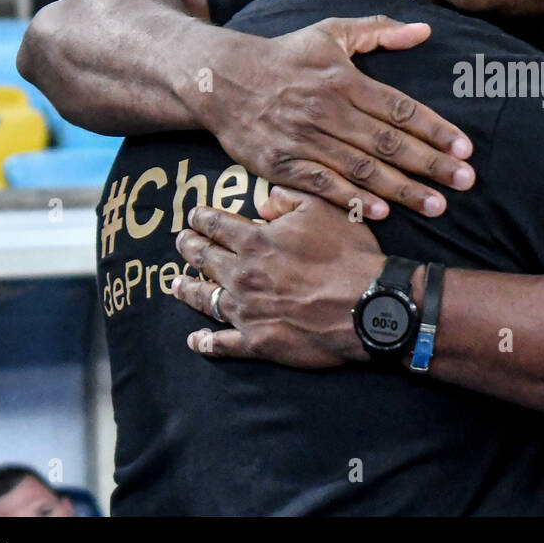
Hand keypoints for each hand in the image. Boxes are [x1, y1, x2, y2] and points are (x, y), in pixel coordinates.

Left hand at [171, 187, 384, 367]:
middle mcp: (242, 276)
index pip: (216, 225)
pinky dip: (205, 343)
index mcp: (255, 242)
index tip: (193, 215)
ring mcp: (246, 311)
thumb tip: (263, 203)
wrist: (368, 305)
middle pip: (204, 259)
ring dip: (187, 290)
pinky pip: (222, 344)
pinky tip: (194, 340)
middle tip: (180, 242)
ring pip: (205, 299)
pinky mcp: (257, 342)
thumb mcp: (323, 209)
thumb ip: (288, 198)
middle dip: (189, 248)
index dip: (201, 218)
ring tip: (175, 284)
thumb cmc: (349, 255)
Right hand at [197, 15, 474, 218]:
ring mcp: (304, 139)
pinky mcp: (281, 164)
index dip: (436, 130)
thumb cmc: (284, 55)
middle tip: (466, 181)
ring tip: (437, 205)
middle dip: (431, 164)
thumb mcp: (329, 31)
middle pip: (389, 143)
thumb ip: (378, 30)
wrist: (218, 78)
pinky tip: (383, 212)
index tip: (465, 149)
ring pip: (362, 169)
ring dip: (403, 189)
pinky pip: (323, 185)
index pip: (401, 108)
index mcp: (344, 79)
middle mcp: (327, 110)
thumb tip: (424, 30)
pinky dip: (353, 199)